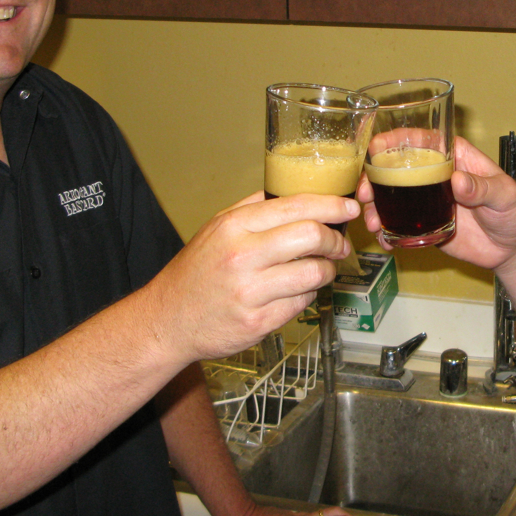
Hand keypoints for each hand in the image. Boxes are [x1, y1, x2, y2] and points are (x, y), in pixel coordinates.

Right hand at [148, 191, 358, 362]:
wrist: (167, 320)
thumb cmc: (196, 272)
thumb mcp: (215, 228)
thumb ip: (253, 208)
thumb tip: (295, 193)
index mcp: (233, 227)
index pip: (296, 207)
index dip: (331, 206)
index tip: (348, 208)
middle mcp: (242, 257)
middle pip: (311, 236)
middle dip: (335, 240)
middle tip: (339, 244)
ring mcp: (250, 292)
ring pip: (314, 273)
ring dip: (327, 270)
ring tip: (321, 268)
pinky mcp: (258, 322)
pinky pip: (302, 302)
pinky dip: (307, 294)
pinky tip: (296, 291)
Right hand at [358, 136, 515, 271]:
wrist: (515, 248)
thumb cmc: (515, 212)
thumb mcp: (504, 195)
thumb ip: (482, 188)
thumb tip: (457, 181)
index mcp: (454, 157)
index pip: (420, 140)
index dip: (394, 140)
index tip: (374, 147)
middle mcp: (436, 175)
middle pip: (396, 168)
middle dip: (373, 178)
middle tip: (364, 194)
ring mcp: (428, 201)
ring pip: (392, 197)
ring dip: (375, 207)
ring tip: (372, 222)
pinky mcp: (426, 224)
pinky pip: (400, 226)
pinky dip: (387, 232)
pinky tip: (384, 240)